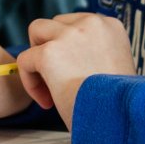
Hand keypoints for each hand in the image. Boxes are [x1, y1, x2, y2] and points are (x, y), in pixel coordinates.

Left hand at [16, 12, 134, 128]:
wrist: (119, 119)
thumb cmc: (119, 105)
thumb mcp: (117, 69)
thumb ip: (96, 54)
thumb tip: (69, 58)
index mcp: (110, 26)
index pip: (77, 24)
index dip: (70, 50)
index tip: (76, 76)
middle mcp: (92, 23)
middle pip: (56, 24)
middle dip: (52, 49)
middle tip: (59, 82)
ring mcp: (70, 35)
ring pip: (36, 31)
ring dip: (37, 57)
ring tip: (49, 87)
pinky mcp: (50, 53)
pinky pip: (25, 60)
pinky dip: (30, 82)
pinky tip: (47, 102)